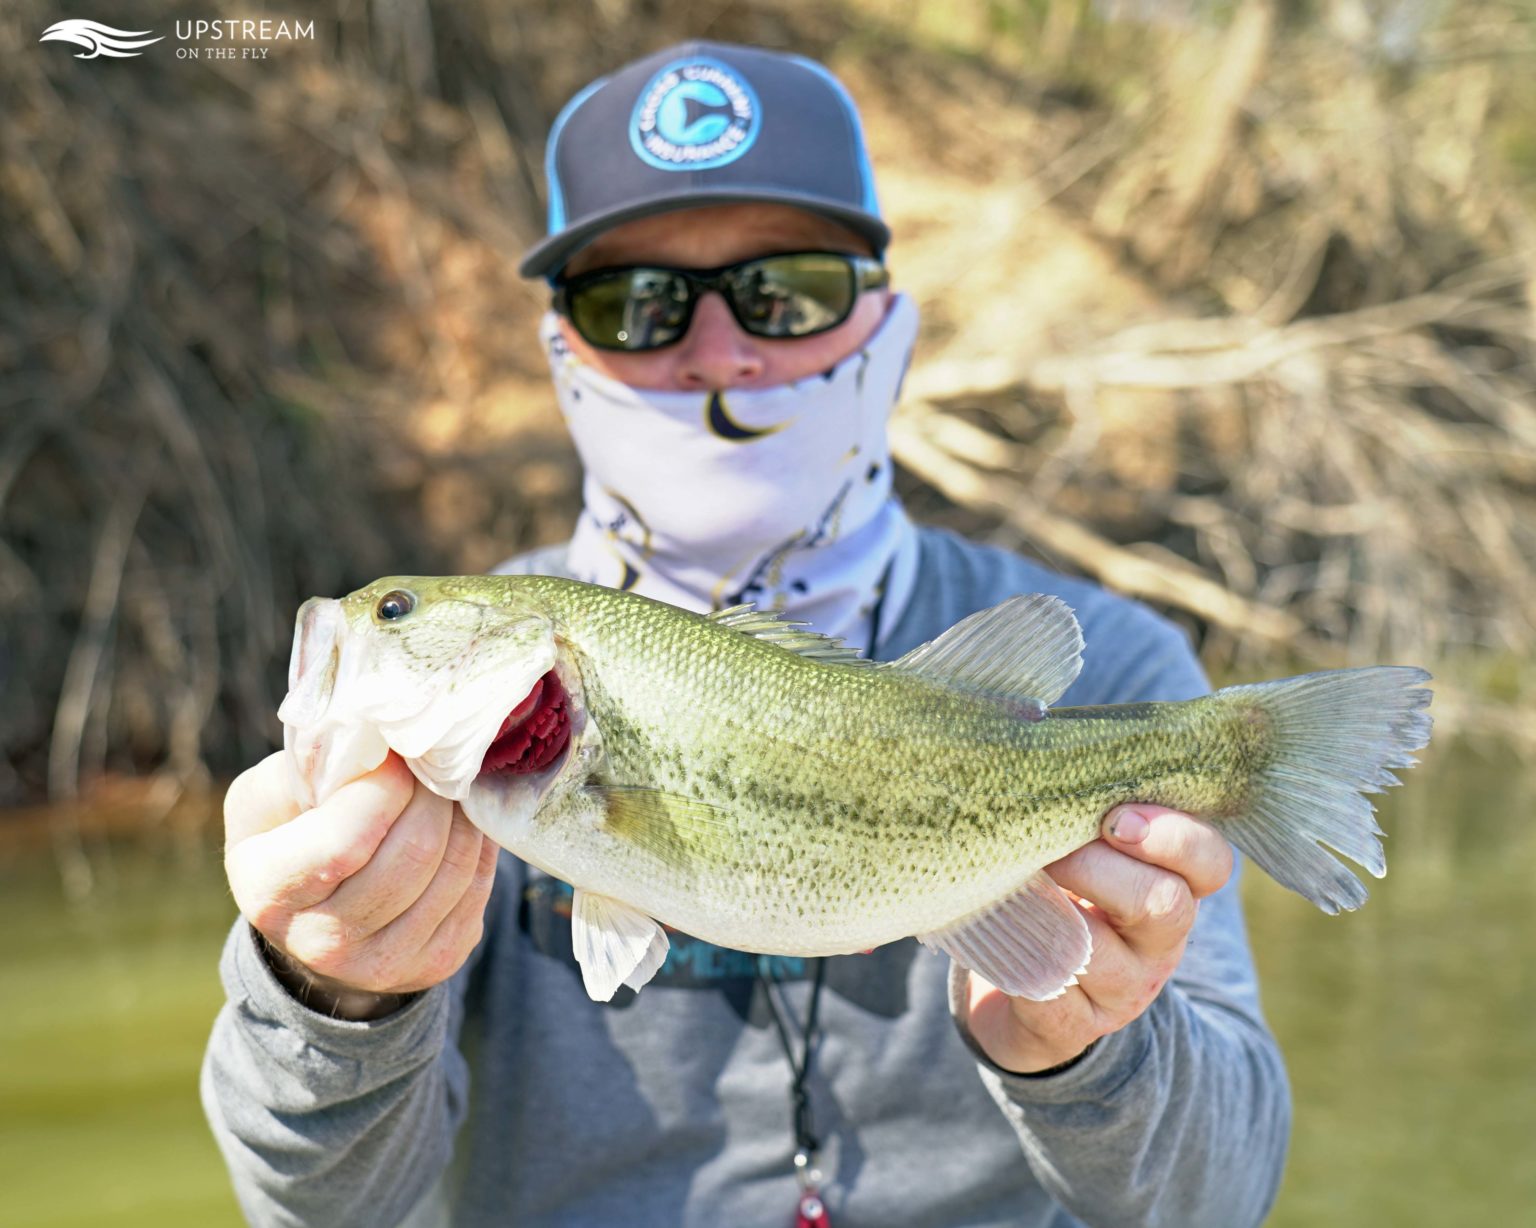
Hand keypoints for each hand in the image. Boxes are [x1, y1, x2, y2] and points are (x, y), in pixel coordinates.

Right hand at [223, 750, 499, 1018]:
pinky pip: (478, 888)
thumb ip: (312, 765)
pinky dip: (478, 845)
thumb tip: (381, 737)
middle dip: (433, 794)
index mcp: (271, 893)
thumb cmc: (290, 835)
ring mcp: (384, 963)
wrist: (314, 917)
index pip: (346, 840)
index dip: (385, 788)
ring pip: (454, 869)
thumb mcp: (271, 797)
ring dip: (463, 815)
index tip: (396, 755)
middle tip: (432, 762)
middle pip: (414, 853)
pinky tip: (460, 822)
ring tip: (449, 786)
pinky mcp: (436, 963)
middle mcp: (322, 943)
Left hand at [959, 805, 1233, 1073]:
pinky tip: (993, 922)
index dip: (1174, 836)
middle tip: (1047, 846)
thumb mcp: (1089, 854)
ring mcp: (1119, 990)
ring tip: (1010, 877)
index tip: (1117, 817)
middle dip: (1097, 865)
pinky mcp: (1070, 1025)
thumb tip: (1049, 760)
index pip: (1211, 862)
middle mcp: (1158, 944)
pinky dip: (1016, 948)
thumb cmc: (1057, 898)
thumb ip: (1089, 813)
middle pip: (1163, 903)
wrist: (1030, 1000)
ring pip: (1099, 949)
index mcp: (1175, 889)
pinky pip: (1046, 987)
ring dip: (1048, 905)